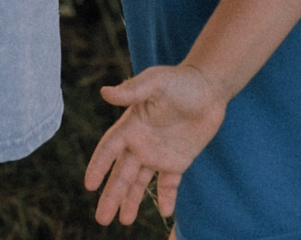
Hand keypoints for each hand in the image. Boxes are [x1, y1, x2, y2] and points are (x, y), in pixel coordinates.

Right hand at [84, 63, 228, 225]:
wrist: (210, 87)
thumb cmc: (181, 80)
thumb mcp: (156, 82)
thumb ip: (132, 90)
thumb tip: (104, 92)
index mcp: (131, 126)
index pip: (109, 149)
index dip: (99, 166)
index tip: (90, 185)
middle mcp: (140, 143)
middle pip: (122, 174)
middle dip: (111, 196)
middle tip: (102, 219)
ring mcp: (158, 154)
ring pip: (140, 183)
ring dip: (131, 201)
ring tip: (124, 221)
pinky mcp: (178, 161)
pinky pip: (169, 184)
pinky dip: (166, 198)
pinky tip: (165, 212)